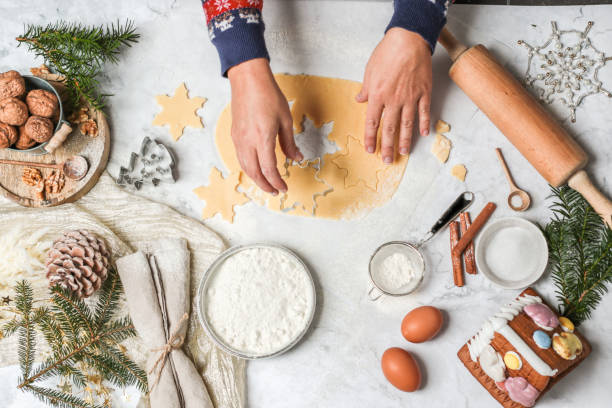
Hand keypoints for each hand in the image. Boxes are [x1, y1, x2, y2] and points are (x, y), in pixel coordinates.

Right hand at [227, 58, 302, 194]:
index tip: (284, 188)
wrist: (248, 79)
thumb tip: (297, 158)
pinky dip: (249, 167)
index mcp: (262, 138)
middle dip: (265, 185)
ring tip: (266, 184)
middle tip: (275, 191)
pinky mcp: (235, 134)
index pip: (269, 168)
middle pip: (254, 172)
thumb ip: (289, 143)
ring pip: (244, 166)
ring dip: (256, 178)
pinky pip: (241, 157)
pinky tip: (256, 167)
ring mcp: (238, 138)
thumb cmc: (268, 95)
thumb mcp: (285, 119)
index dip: (277, 182)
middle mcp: (247, 141)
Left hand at [356, 28, 432, 162]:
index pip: (372, 122)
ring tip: (404, 153)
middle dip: (387, 146)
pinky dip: (424, 123)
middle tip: (386, 160)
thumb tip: (360, 99)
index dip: (371, 138)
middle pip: (389, 128)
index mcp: (378, 95)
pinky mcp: (424, 92)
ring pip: (407, 124)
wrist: (409, 40)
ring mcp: (410, 97)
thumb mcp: (370, 70)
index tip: (370, 150)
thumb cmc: (387, 52)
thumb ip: (366, 88)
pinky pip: (424, 112)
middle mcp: (394, 100)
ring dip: (405, 140)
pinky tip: (423, 134)